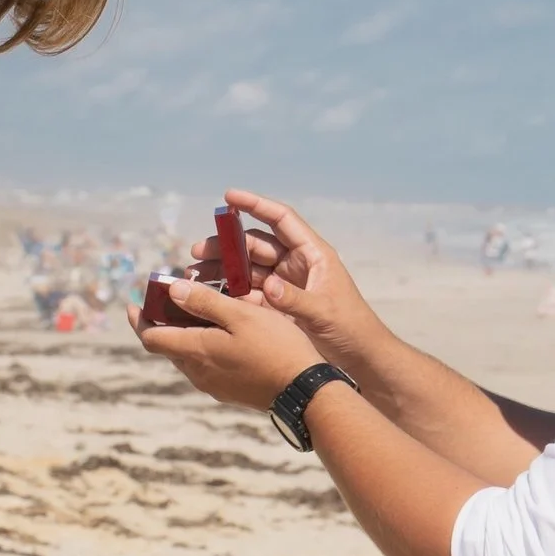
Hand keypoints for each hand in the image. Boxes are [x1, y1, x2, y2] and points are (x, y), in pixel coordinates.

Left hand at [132, 281, 318, 411]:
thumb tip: (172, 291)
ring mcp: (213, 385)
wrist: (303, 390)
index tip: (133, 305)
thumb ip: (204, 302)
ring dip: (184, 336)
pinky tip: (220, 335)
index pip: (152, 338)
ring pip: (187, 357)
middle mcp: (198, 373)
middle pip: (168, 347)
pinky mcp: (228, 391)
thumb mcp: (241, 315)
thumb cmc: (275, 347)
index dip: (139, 321)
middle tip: (169, 301)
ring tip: (196, 313)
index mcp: (196, 351)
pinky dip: (202, 348)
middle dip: (163, 324)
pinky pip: (204, 367)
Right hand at [191, 190, 381, 372]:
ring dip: (222, 268)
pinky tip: (208, 294)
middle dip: (226, 244)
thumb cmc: (351, 328)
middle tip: (198, 251)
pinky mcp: (276, 305)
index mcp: (313, 254)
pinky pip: (248, 293)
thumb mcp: (324, 313)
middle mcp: (296, 264)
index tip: (228, 197)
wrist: (359, 358)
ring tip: (195, 273)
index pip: (281, 219)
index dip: (255, 205)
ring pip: (247, 268)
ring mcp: (284, 284)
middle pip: (255, 245)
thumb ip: (296, 300)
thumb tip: (269, 286)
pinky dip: (228, 292)